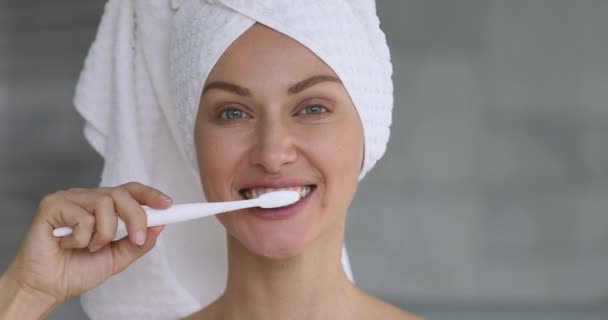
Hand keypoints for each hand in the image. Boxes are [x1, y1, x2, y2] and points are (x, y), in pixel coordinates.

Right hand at [4, 182, 171, 306]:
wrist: (47, 287)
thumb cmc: (77, 270)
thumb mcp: (117, 258)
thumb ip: (138, 242)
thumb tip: (159, 225)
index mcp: (102, 207)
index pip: (130, 191)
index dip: (151, 195)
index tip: (169, 205)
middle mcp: (87, 197)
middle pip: (122, 193)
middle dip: (136, 218)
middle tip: (135, 239)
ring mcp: (69, 198)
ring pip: (104, 203)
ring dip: (104, 233)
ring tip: (89, 247)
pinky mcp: (52, 205)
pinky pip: (82, 216)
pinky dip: (81, 237)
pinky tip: (67, 244)